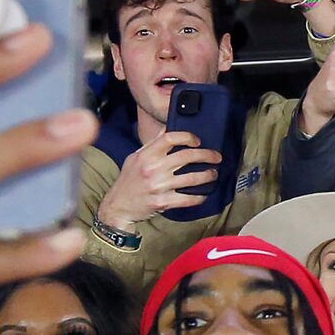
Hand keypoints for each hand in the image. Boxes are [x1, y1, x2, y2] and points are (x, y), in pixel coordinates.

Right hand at [95, 130, 223, 231]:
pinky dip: (200, 197)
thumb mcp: (135, 157)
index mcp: (146, 155)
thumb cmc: (128, 180)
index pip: (170, 137)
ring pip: (192, 178)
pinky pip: (188, 199)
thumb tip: (169, 128)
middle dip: (207, 155)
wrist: (118, 206)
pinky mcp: (163, 202)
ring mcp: (159, 186)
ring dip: (208, 175)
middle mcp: (153, 168)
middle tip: (216, 157)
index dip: (188, 136)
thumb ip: (152, 144)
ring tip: (214, 174)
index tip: (198, 141)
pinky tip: (205, 194)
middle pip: (187, 156)